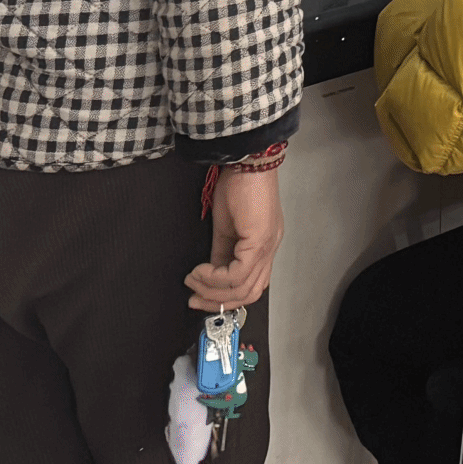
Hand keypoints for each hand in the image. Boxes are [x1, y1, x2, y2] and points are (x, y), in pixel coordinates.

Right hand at [186, 165, 283, 311]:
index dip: (225, 297)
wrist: (247, 162)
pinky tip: (200, 271)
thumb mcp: (225, 226)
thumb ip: (221, 252)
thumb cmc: (239, 185)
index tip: (199, 296)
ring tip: (193, 282)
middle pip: (250, 293)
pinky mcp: (260, 240)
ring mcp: (267, 246)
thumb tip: (210, 272)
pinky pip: (238, 274)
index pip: (250, 285)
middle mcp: (269, 249)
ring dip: (213, 291)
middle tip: (194, 298)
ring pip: (244, 288)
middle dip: (218, 301)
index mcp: (263, 246)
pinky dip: (215, 278)